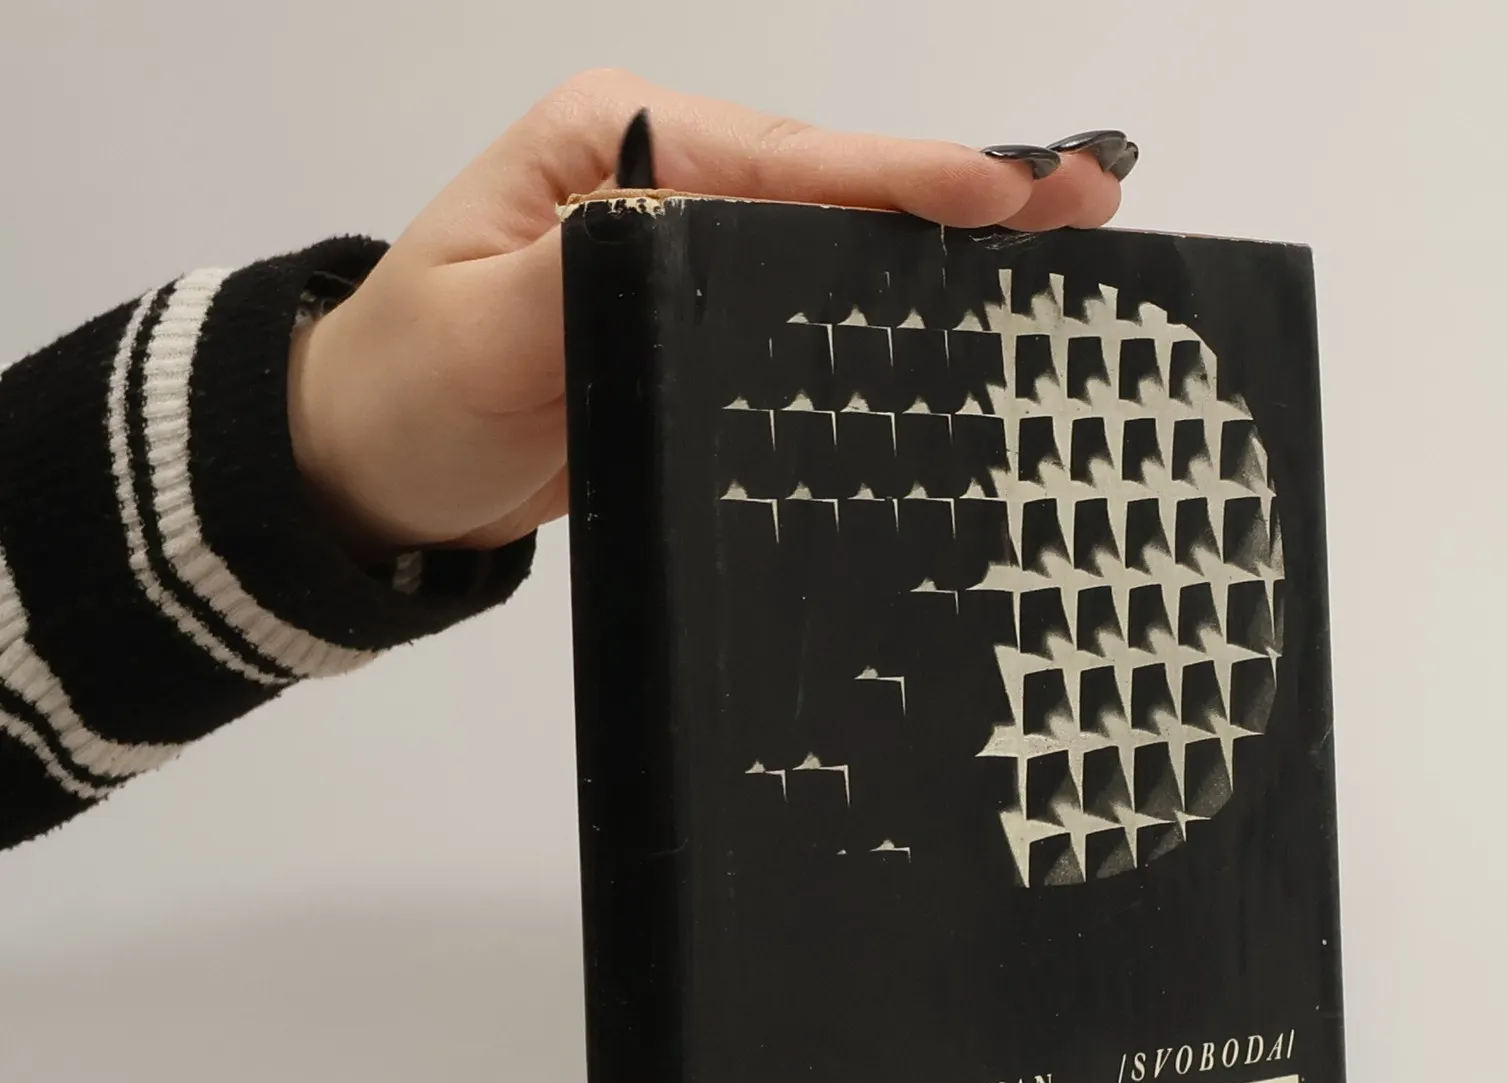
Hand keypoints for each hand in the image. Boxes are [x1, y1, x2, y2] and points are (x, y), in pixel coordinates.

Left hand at [287, 71, 1129, 555]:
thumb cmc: (408, 394)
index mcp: (613, 144)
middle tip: (1092, 200)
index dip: (899, 178)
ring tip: (1074, 249)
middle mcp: (666, 182)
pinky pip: (814, 316)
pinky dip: (899, 315)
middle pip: (838, 187)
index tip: (1007, 193)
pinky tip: (977, 328)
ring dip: (953, 253)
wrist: (372, 473)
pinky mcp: (705, 333)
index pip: (782, 158)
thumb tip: (704, 234)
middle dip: (964, 196)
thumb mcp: (481, 333)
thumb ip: (588, 278)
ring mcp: (693, 259)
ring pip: (842, 247)